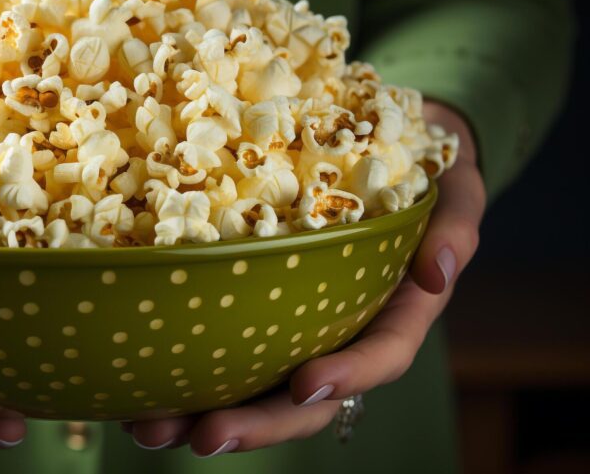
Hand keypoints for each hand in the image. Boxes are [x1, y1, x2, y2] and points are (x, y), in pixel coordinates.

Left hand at [123, 101, 484, 456]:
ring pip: (254, 388)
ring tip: (146, 428)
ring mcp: (297, 328)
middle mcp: (342, 332)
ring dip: (200, 415)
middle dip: (254, 424)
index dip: (349, 375)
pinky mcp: (258, 311)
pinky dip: (182, 373)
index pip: (379, 355)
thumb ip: (457, 225)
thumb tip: (441, 271)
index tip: (308, 383)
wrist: (389, 154)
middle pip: (303, 398)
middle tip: (202, 436)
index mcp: (396, 312)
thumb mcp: (454, 188)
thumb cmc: (425, 171)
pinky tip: (133, 388)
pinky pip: (224, 352)